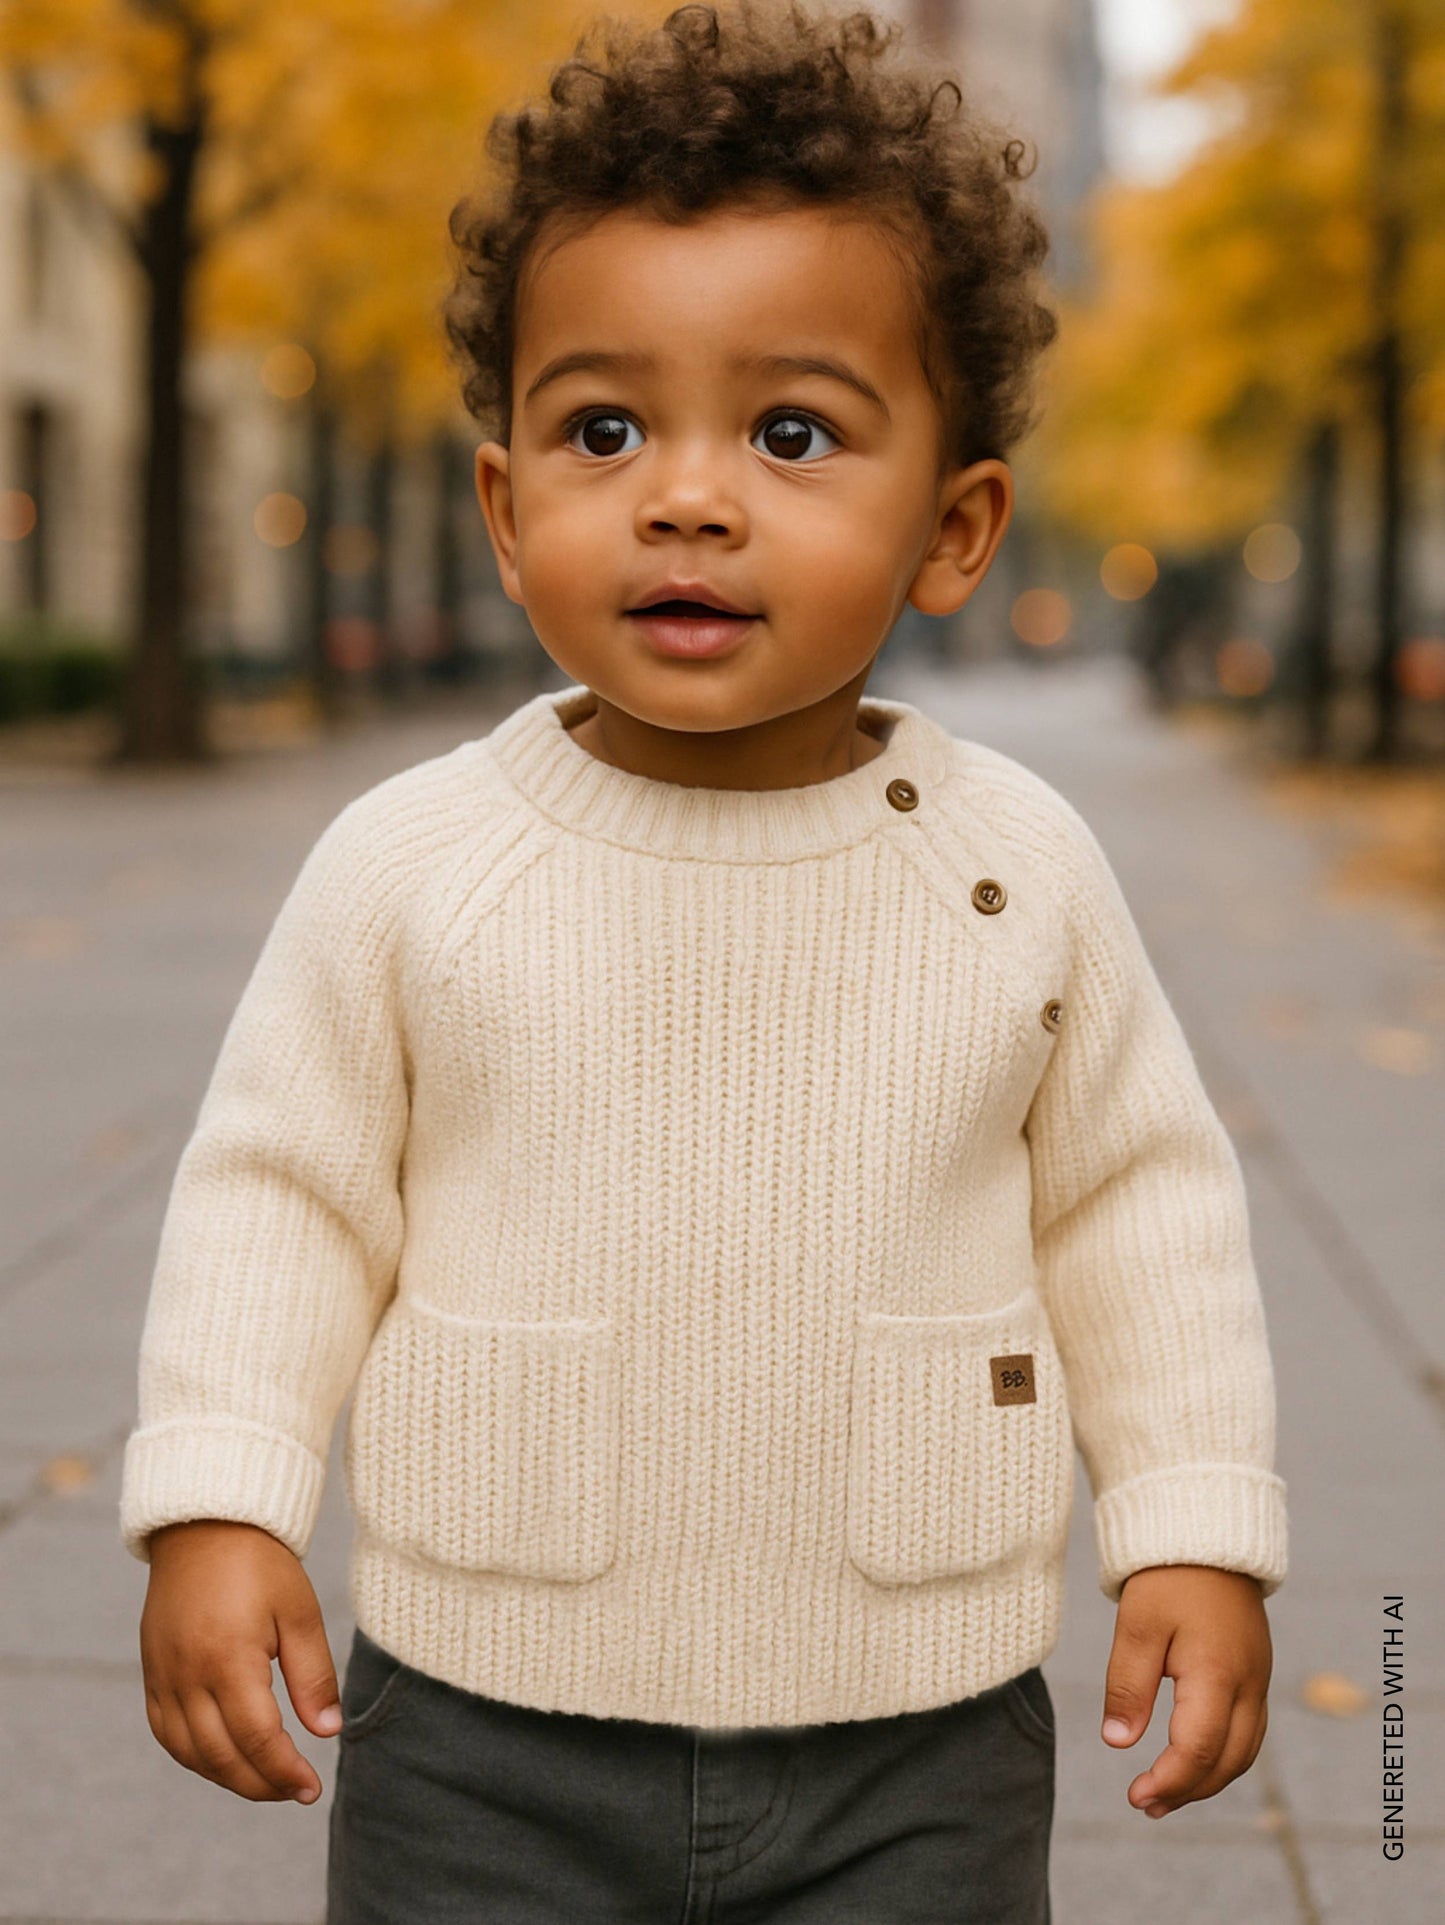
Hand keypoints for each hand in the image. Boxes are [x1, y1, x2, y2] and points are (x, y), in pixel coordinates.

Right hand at [140, 1519, 342, 1803]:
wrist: (205, 1525)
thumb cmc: (260, 1564)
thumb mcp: (300, 1611)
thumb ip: (313, 1675)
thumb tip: (327, 1732)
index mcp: (228, 1658)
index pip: (258, 1739)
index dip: (285, 1772)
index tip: (311, 1789)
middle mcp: (188, 1674)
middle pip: (221, 1756)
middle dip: (260, 1784)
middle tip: (295, 1791)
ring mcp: (163, 1675)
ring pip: (190, 1753)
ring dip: (227, 1777)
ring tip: (266, 1780)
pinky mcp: (151, 1672)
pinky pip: (166, 1733)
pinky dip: (194, 1756)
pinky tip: (224, 1758)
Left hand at [1100, 1564, 1271, 1819]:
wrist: (1209, 1535)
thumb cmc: (1168, 1576)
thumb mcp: (1136, 1624)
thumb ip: (1128, 1685)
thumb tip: (1118, 1743)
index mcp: (1218, 1673)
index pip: (1197, 1749)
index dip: (1168, 1781)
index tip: (1134, 1795)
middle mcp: (1249, 1684)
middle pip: (1227, 1761)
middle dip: (1188, 1790)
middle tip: (1145, 1804)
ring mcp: (1258, 1679)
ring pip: (1243, 1751)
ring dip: (1207, 1779)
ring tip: (1164, 1795)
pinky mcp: (1256, 1673)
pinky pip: (1249, 1732)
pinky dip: (1222, 1756)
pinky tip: (1192, 1761)